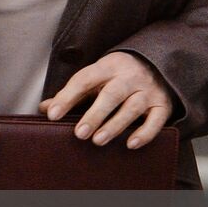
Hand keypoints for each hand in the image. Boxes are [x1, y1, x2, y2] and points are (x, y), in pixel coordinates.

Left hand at [38, 51, 174, 148]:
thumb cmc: (116, 75)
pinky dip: (145, 132)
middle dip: (95, 114)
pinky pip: (156, 119)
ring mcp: (148, 90)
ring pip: (132, 107)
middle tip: (79, 134)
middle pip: (111, 94)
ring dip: (115, 125)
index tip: (52, 114)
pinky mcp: (162, 104)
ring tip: (98, 140)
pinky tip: (131, 144)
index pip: (84, 79)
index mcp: (107, 66)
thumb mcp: (95, 77)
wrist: (155, 62)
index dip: (67, 97)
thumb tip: (45, 108)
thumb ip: (72, 93)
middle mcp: (129, 77)